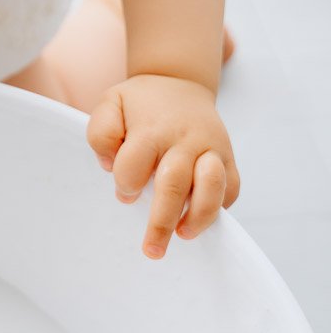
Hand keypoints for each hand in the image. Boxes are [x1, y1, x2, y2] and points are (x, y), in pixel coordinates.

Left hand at [86, 75, 240, 259]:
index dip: (125, 183)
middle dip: (162, 222)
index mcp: (152, 128)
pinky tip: (199, 219)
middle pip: (174, 184)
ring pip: (212, 187)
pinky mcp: (229, 158)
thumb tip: (109, 165)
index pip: (134, 165)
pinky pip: (231, 189)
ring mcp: (211, 149)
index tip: (124, 192)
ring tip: (184, 235)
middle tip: (151, 249)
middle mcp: (185, 139)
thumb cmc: (141, 104)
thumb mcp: (110, 104)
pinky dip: (219, 208)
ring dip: (199, 216)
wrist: (180, 83)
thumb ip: (101, 132)